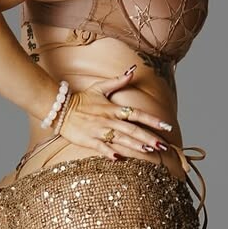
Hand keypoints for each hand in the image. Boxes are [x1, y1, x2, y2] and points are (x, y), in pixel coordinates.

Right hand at [57, 66, 174, 159]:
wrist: (60, 109)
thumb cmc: (82, 99)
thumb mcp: (100, 87)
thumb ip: (118, 81)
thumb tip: (133, 70)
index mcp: (113, 109)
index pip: (137, 114)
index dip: (152, 120)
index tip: (167, 127)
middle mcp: (109, 120)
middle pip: (132, 129)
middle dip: (149, 138)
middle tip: (164, 146)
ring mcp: (99, 131)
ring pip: (120, 139)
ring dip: (135, 145)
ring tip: (150, 151)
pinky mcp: (89, 140)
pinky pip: (101, 148)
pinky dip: (110, 152)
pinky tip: (120, 158)